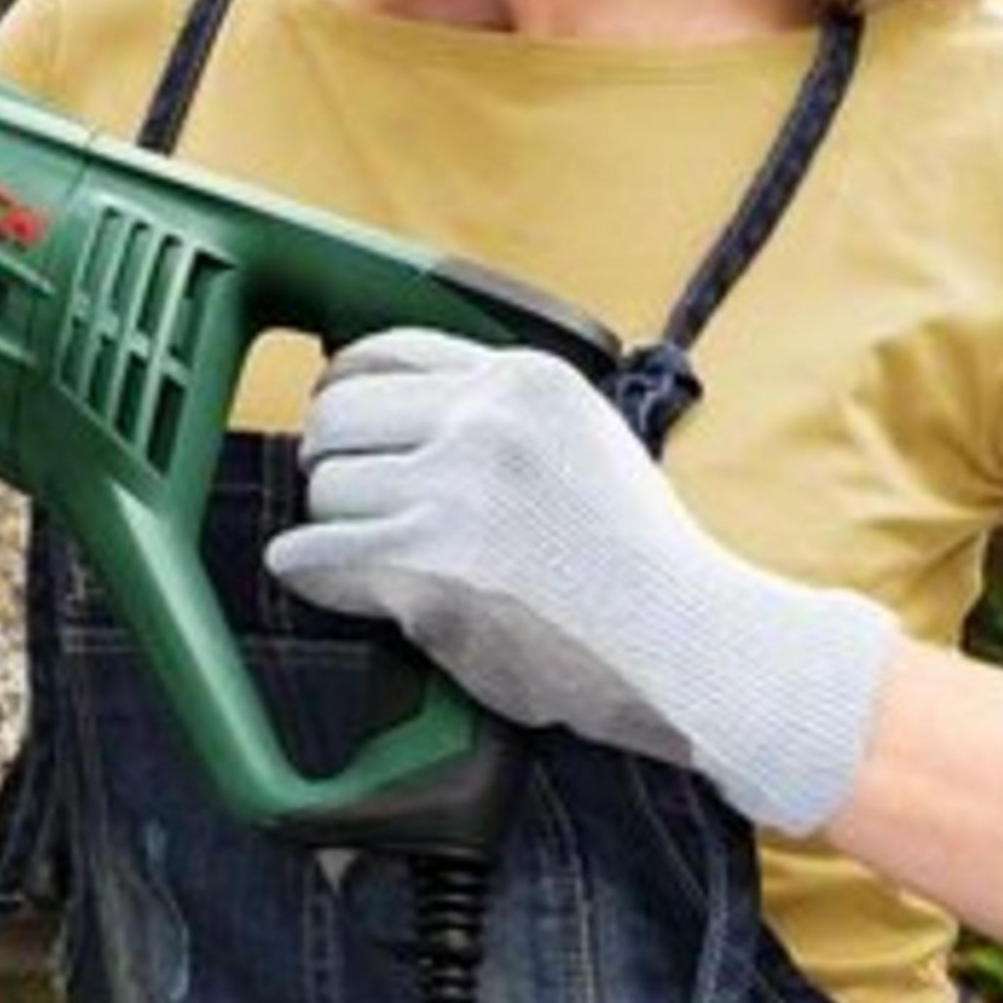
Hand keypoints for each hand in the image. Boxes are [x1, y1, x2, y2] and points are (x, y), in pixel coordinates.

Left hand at [263, 329, 898, 835]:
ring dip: (338, 533)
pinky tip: (344, 591)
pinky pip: (310, 558)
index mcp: (522, 380)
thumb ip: (498, 416)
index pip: (379, 354)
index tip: (346, 433)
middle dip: (337, 466)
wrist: (692, 647)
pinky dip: (314, 578)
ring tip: (385, 564)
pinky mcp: (426, 564)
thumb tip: (390, 412)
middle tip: (356, 509)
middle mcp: (483, 420)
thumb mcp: (584, 441)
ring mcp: (453, 490)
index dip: (346, 397)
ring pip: (324, 492)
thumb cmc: (640, 568)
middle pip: (335, 418)